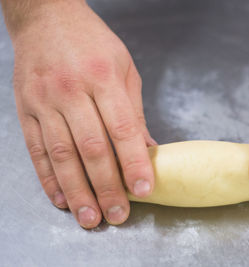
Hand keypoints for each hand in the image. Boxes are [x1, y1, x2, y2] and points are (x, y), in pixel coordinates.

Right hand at [10, 1, 155, 227]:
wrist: (46, 16)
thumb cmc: (93, 42)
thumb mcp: (124, 68)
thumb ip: (134, 112)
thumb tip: (148, 149)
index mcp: (103, 77)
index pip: (122, 129)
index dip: (134, 163)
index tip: (143, 189)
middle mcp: (71, 91)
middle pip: (91, 148)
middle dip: (107, 187)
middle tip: (118, 215)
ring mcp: (44, 101)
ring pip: (62, 155)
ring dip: (77, 192)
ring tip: (90, 218)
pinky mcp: (25, 109)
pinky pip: (36, 150)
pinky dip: (49, 178)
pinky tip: (61, 198)